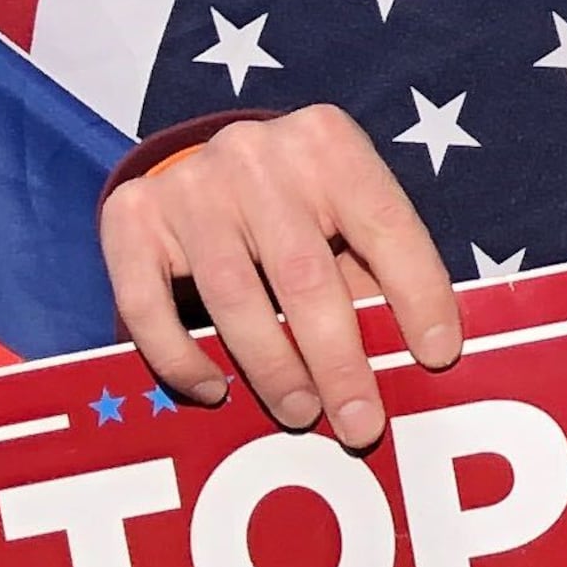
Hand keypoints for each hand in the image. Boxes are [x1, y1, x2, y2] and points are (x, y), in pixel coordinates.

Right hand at [97, 104, 462, 446]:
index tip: (436, 357)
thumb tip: (413, 365)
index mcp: (327, 143)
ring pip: (234, 296)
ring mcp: (188, 184)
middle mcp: (255, 154)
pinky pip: (149, 305)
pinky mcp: (130, 217)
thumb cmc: (296, 210)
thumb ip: (374, 276)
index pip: (385, 224)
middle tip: (361, 423)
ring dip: (272, 369)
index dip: (418, 294)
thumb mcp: (343, 217)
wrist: (202, 167)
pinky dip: (183, 359)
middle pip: (305, 273)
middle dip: (339, 361)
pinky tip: (215, 390)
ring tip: (301, 414)